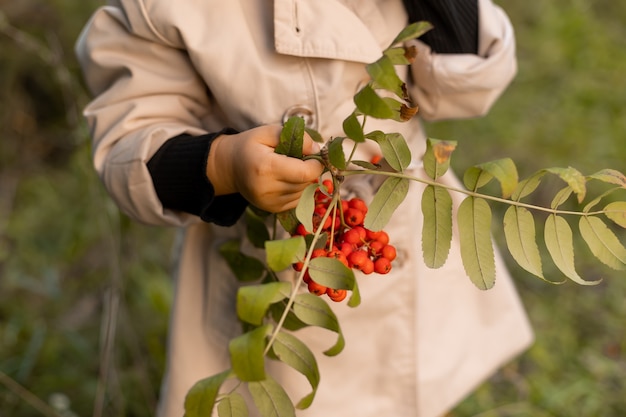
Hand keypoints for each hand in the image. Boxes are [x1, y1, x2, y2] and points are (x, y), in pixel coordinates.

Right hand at [207, 125, 323, 212]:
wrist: (229, 167)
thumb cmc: (250, 146)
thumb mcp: (268, 132)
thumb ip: (296, 136)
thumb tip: (317, 150)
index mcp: (266, 167)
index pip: (305, 173)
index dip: (316, 164)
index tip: (313, 155)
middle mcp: (268, 188)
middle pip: (306, 183)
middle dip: (310, 171)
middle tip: (300, 160)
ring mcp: (269, 202)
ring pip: (304, 193)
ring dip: (304, 181)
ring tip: (291, 169)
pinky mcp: (272, 209)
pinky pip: (297, 200)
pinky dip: (298, 190)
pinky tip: (287, 180)